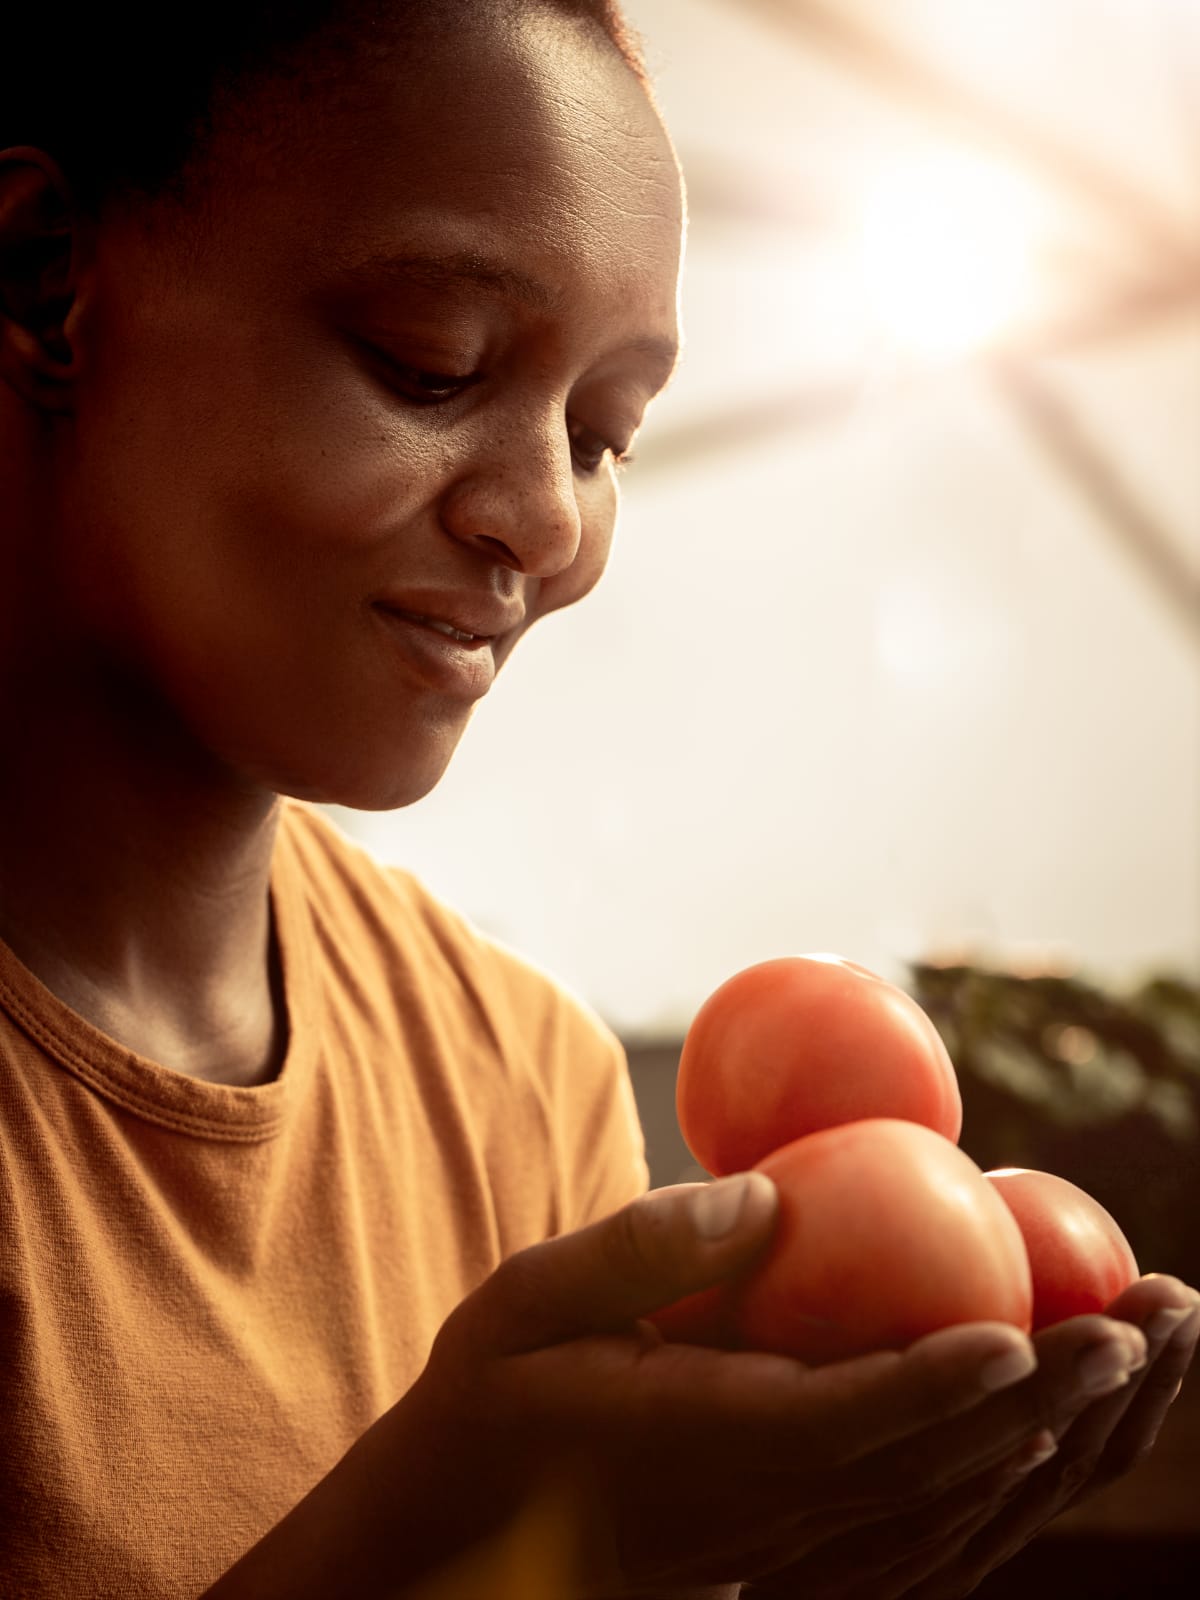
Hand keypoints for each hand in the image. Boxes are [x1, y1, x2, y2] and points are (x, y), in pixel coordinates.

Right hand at [377, 1177, 1167, 1597]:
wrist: (470, 1531)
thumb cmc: (494, 1394)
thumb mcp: (524, 1301)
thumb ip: (638, 1250)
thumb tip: (771, 1194)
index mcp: (687, 1447)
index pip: (832, 1425)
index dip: (931, 1388)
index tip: (1019, 1332)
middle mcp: (755, 1516)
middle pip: (926, 1471)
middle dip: (1045, 1400)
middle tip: (1140, 1321)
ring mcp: (784, 1549)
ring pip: (946, 1512)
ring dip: (1055, 1440)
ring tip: (1137, 1358)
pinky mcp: (796, 1554)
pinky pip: (925, 1538)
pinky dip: (1007, 1487)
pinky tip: (1057, 1432)